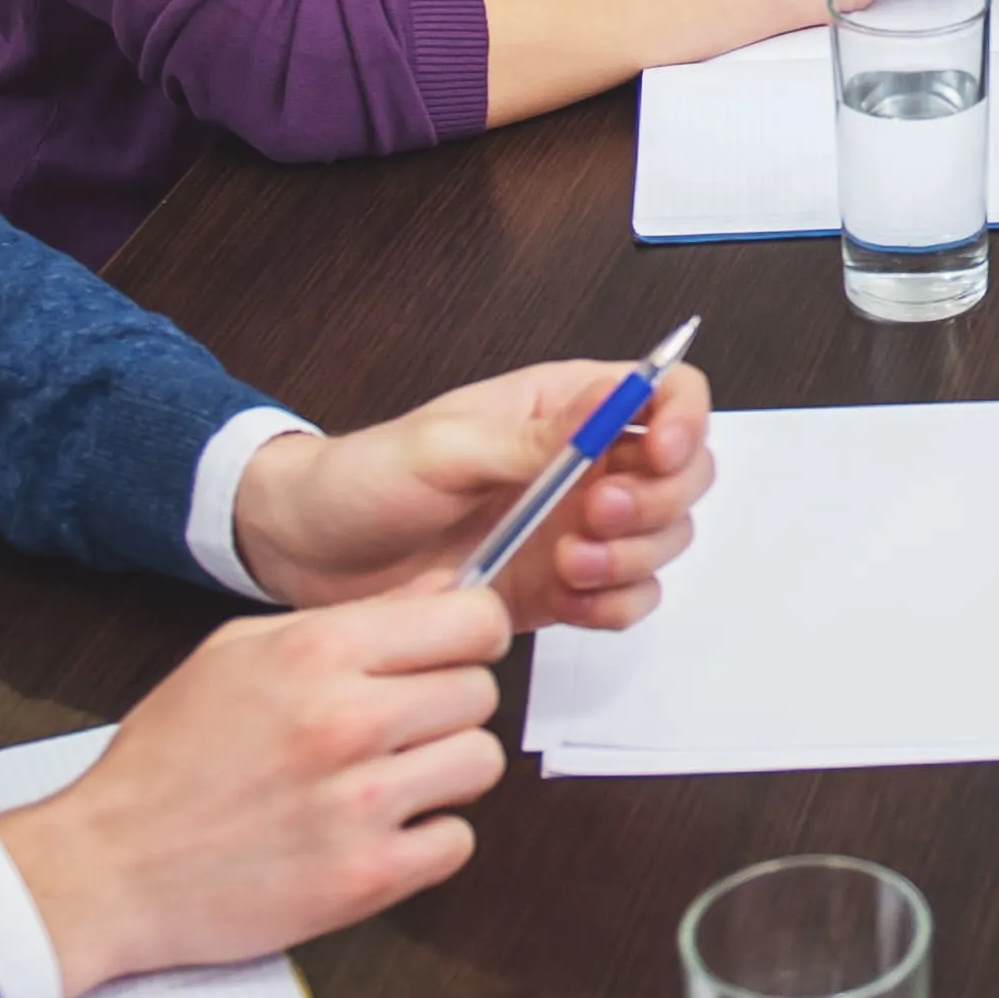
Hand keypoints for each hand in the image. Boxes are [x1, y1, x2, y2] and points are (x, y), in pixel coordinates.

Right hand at [0, 585, 511, 997]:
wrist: (109, 867)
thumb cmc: (166, 762)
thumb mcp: (239, 654)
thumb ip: (348, 619)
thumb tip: (441, 590)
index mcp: (317, 653)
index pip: (471, 620)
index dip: (470, 636)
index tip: (453, 654)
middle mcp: (346, 721)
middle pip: (481, 692)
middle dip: (448, 707)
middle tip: (400, 729)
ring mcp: (360, 804)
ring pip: (481, 764)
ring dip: (443, 774)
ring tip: (386, 781)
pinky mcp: (366, 877)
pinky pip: (457, 843)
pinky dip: (426, 842)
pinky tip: (375, 831)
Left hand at [227, 354, 718, 629]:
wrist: (313, 554)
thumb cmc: (365, 480)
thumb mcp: (442, 447)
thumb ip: (530, 439)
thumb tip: (608, 407)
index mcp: (563, 406)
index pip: (665, 393)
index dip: (684, 420)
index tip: (658, 453)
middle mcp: (585, 465)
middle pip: (684, 475)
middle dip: (657, 502)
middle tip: (595, 518)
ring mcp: (577, 528)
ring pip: (663, 542)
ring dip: (633, 558)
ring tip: (566, 563)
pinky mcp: (562, 588)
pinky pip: (625, 600)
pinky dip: (613, 605)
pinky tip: (568, 599)